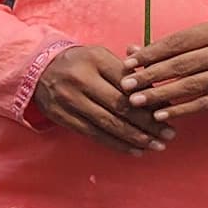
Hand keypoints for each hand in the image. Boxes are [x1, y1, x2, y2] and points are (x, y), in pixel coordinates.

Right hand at [32, 44, 170, 153]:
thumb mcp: (101, 57)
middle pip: (121, 106)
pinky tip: (134, 150)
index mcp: (96, 60)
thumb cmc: (79, 63)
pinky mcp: (62, 116)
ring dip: (135, 137)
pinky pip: (93, 134)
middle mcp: (81, 79)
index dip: (151, 100)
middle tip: (169, 134)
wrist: (37, 69)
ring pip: (108, 123)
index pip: (129, 84)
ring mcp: (69, 100)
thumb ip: (128, 71)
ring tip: (156, 145)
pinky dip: (116, 144)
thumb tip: (158, 94)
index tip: (170, 111)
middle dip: (148, 123)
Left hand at [124, 19, 207, 123]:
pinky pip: (206, 103)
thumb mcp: (207, 35)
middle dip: (151, 75)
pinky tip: (161, 114)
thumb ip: (172, 44)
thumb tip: (131, 50)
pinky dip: (181, 110)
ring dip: (161, 95)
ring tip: (136, 101)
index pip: (178, 43)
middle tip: (127, 85)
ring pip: (192, 86)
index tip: (128, 63)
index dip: (151, 53)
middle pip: (183, 65)